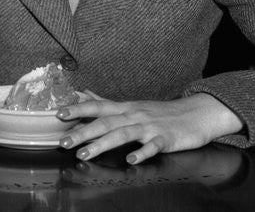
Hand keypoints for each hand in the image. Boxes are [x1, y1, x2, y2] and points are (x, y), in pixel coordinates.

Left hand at [57, 93, 243, 164]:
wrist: (197, 113)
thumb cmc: (161, 112)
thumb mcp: (131, 105)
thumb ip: (105, 102)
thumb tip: (82, 94)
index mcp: (124, 108)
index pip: (97, 106)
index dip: (77, 109)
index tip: (58, 113)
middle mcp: (133, 115)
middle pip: (104, 122)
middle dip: (82, 131)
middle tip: (63, 141)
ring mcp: (149, 126)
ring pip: (122, 134)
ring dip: (102, 144)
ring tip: (84, 154)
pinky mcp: (165, 138)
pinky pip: (152, 146)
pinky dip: (142, 153)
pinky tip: (132, 160)